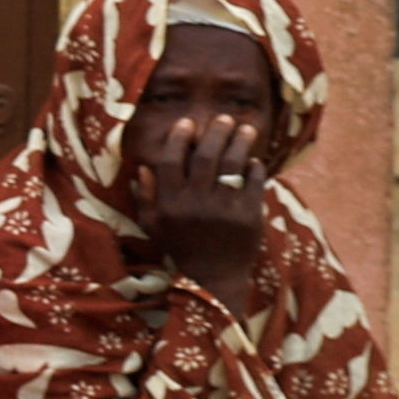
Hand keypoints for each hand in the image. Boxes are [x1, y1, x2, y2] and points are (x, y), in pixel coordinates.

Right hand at [135, 98, 273, 239]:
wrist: (213, 280)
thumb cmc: (180, 248)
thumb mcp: (153, 226)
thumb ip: (145, 198)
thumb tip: (143, 167)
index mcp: (170, 205)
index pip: (172, 162)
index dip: (179, 138)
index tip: (188, 123)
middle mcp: (196, 205)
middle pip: (206, 157)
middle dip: (215, 133)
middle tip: (223, 118)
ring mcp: (224, 211)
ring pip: (233, 166)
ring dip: (240, 143)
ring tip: (246, 129)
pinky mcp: (249, 217)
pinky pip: (254, 183)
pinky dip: (255, 168)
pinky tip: (253, 160)